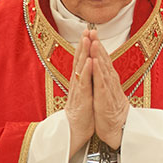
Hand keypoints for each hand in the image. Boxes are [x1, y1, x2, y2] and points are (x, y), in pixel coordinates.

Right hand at [64, 31, 94, 155]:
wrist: (74, 133)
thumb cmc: (81, 114)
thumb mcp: (84, 95)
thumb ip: (85, 82)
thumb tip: (87, 71)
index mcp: (79, 82)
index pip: (81, 61)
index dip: (84, 47)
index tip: (87, 33)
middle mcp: (77, 83)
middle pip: (79, 60)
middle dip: (83, 45)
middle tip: (86, 29)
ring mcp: (78, 90)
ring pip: (80, 69)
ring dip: (84, 53)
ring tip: (87, 40)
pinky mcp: (81, 99)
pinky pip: (84, 83)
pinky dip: (86, 71)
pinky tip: (89, 61)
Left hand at [88, 31, 129, 149]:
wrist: (118, 128)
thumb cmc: (110, 110)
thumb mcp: (105, 91)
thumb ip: (103, 78)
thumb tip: (99, 66)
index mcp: (108, 79)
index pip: (102, 59)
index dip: (97, 45)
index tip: (91, 32)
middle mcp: (110, 81)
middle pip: (103, 59)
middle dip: (97, 44)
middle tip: (92, 30)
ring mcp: (108, 89)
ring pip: (103, 68)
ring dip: (98, 54)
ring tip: (93, 41)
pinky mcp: (105, 98)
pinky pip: (101, 83)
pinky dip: (98, 72)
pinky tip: (95, 62)